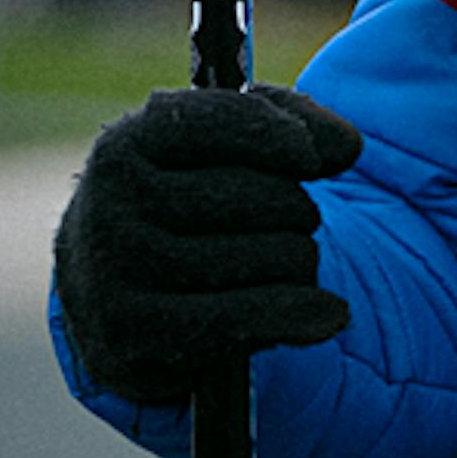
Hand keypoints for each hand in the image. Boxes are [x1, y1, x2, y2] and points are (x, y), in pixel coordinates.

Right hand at [52, 85, 362, 405]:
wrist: (112, 293)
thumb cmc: (184, 204)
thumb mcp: (221, 147)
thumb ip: (290, 121)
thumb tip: (347, 148)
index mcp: (125, 144)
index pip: (224, 122)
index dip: (284, 136)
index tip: (312, 157)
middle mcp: (108, 205)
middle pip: (260, 197)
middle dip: (297, 209)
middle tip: (291, 221)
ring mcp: (113, 274)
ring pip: (264, 257)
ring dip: (301, 261)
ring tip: (287, 262)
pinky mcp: (131, 336)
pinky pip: (244, 318)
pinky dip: (299, 313)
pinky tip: (328, 312)